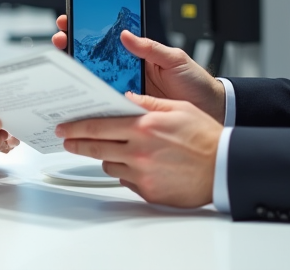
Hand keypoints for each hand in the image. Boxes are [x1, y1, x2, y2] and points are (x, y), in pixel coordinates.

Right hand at [50, 14, 224, 121]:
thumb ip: (151, 47)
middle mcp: (129, 72)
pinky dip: (95, 101)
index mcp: (138, 55)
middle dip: (75, 46)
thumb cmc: (196, 83)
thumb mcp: (176, 59)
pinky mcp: (129, 110)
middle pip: (96, 58)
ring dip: (80, 73)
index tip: (72, 19)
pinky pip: (108, 104)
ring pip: (98, 81)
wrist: (212, 110)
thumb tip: (127, 34)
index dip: (88, 28)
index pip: (109, 38)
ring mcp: (127, 90)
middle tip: (62, 38)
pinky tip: (82, 95)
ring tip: (66, 62)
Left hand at [55, 93, 221, 207]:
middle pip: (95, 148)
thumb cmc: (206, 137)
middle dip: (76, 143)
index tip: (64, 127)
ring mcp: (143, 174)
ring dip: (106, 156)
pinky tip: (137, 164)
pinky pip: (126, 180)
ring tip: (114, 149)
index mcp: (143, 127)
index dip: (76, 127)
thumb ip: (148, 103)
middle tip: (67, 140)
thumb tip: (127, 98)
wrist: (225, 167)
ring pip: (109, 164)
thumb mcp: (177, 108)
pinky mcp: (149, 191)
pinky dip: (127, 172)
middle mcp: (139, 151)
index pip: (98, 126)